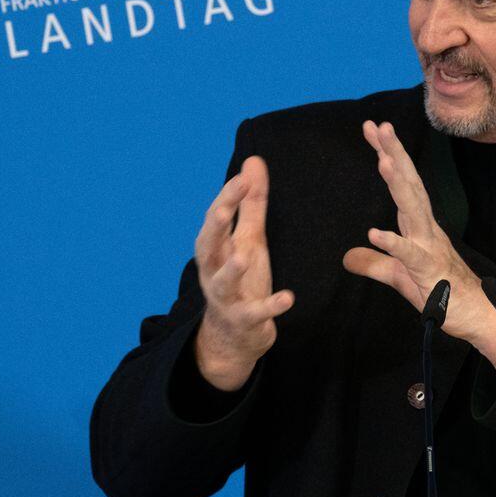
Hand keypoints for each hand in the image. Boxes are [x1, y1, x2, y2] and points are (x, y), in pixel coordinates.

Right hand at [191, 155, 294, 390]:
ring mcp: (227, 298)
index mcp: (216, 249)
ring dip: (232, 270)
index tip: (242, 179)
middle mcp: (214, 271)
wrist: (234, 335)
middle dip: (215, 228)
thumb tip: (252, 161)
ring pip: (223, 283)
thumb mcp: (249, 239)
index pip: (216, 219)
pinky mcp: (245, 320)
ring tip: (243, 256)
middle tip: (224, 209)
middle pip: (208, 247)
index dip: (227, 199)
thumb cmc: (242, 279)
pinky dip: (270, 307)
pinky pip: (255, 314)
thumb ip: (250, 203)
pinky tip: (287, 298)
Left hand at [342, 120, 495, 377]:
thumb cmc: (445, 295)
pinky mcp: (430, 271)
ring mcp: (430, 248)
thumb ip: (375, 264)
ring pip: (412, 210)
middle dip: (393, 154)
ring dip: (398, 185)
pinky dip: (394, 243)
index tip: (373, 130)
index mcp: (419, 227)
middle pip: (408, 185)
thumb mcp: (400, 277)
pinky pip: (410, 255)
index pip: (402, 184)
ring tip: (382, 160)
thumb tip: (347, 256)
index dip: (388, 156)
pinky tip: (375, 233)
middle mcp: (426, 230)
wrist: (480, 318)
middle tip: (378, 126)